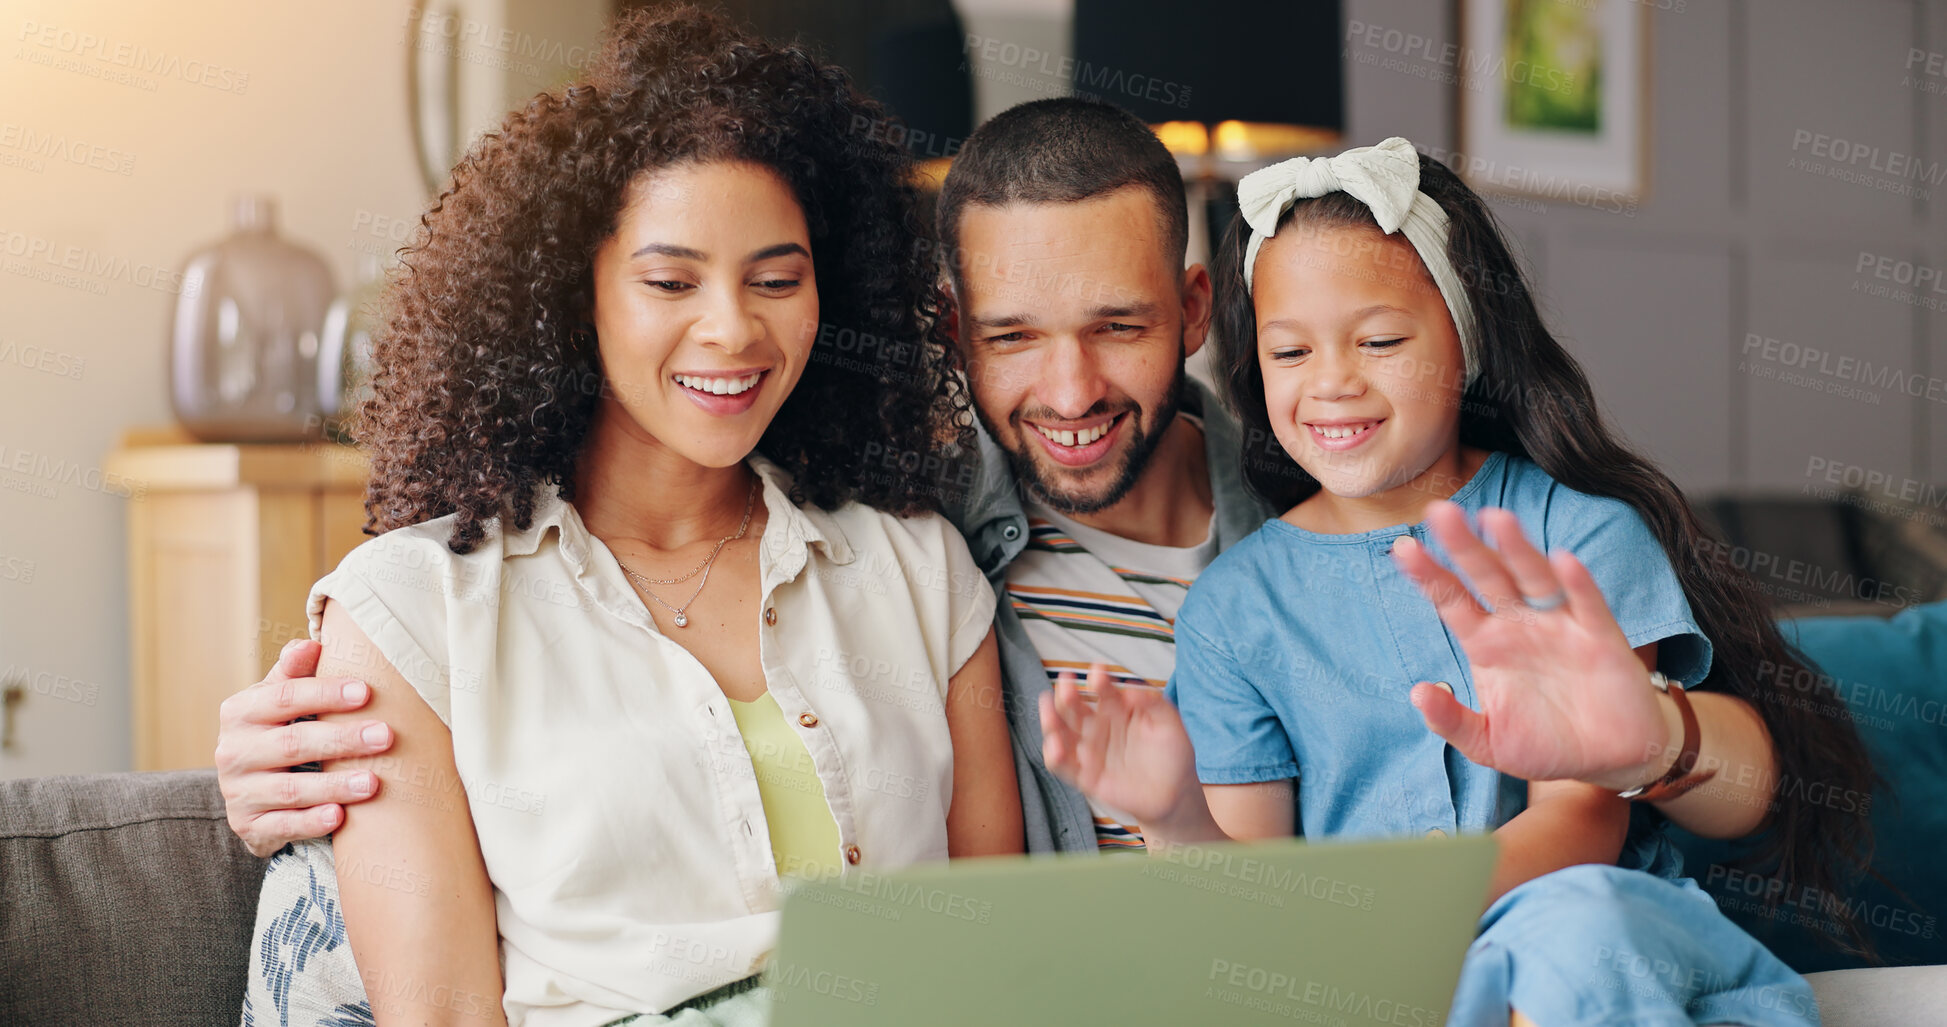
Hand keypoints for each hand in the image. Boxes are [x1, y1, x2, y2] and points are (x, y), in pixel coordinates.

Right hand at [214, 639, 394, 856]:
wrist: (251, 790)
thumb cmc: (277, 730)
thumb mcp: (279, 699)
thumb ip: (294, 673)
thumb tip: (311, 644)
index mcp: (240, 712)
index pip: (284, 697)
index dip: (325, 694)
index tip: (366, 692)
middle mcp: (232, 752)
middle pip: (291, 744)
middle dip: (341, 740)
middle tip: (386, 737)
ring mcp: (238, 792)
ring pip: (289, 790)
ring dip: (334, 786)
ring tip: (373, 782)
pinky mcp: (248, 826)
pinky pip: (281, 826)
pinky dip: (310, 822)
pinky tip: (340, 817)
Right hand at [1038, 664, 1202, 832]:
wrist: (1175, 794)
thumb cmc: (1172, 755)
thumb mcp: (1171, 725)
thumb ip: (1155, 703)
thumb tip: (1131, 690)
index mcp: (1117, 710)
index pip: (1103, 691)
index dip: (1099, 680)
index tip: (1098, 672)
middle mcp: (1098, 727)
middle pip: (1074, 708)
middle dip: (1067, 694)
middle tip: (1067, 684)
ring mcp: (1089, 751)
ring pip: (1061, 733)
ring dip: (1052, 720)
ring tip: (1048, 708)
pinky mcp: (1085, 776)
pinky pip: (1063, 766)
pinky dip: (1054, 755)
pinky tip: (1055, 745)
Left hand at [1391, 503, 1671, 789]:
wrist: (1611, 759)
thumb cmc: (1547, 745)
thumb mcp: (1488, 743)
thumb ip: (1451, 722)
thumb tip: (1418, 693)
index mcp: (1488, 644)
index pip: (1452, 601)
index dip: (1430, 575)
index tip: (1403, 549)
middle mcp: (1520, 625)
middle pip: (1488, 576)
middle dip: (1465, 546)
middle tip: (1440, 512)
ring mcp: (1560, 626)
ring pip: (1534, 578)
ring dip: (1517, 550)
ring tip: (1495, 519)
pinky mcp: (1601, 637)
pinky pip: (1587, 604)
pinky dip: (1577, 583)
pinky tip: (1562, 560)